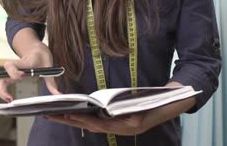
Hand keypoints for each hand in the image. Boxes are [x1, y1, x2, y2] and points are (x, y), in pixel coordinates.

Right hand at [0, 42, 61, 101]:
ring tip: (9, 100)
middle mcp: (15, 66)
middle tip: (10, 99)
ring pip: (0, 80)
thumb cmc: (41, 56)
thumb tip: (59, 95)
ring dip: (1, 91)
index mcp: (26, 62)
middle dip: (3, 87)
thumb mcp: (48, 67)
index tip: (23, 76)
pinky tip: (9, 98)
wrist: (34, 48)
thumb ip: (52, 82)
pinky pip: (2, 82)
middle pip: (2, 75)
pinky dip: (3, 91)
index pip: (15, 65)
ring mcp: (11, 71)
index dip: (15, 72)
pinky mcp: (10, 75)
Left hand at [45, 92, 195, 135]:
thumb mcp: (149, 100)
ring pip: (92, 125)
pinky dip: (84, 117)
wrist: (178, 101)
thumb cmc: (164, 98)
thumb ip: (132, 104)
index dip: (82, 119)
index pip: (100, 124)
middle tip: (49, 115)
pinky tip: (72, 112)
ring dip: (73, 120)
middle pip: (91, 126)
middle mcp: (124, 129)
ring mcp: (122, 126)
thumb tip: (108, 108)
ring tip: (54, 114)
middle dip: (70, 121)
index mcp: (130, 125)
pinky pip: (98, 121)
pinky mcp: (120, 121)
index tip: (66, 114)